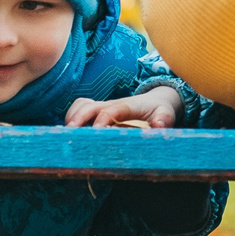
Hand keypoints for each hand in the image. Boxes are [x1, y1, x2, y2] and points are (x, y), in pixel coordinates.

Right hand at [67, 87, 181, 128]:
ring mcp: (103, 106)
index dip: (103, 118)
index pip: (113, 109)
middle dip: (79, 118)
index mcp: (129, 106)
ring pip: (81, 105)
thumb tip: (159, 125)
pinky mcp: (98, 111)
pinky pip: (80, 109)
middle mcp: (112, 104)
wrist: (156, 100)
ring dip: (73, 117)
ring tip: (67, 135)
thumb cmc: (160, 110)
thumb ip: (164, 119)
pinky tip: (71, 133)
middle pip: (90, 105)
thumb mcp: (166, 114)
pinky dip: (72, 117)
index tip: (96, 131)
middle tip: (71, 133)